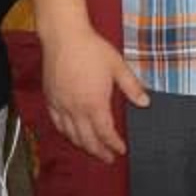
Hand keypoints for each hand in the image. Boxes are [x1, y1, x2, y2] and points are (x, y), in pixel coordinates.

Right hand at [42, 25, 148, 162]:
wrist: (64, 36)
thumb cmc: (92, 49)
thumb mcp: (117, 66)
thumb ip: (132, 87)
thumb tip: (145, 103)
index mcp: (94, 103)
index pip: (105, 133)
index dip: (114, 144)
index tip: (121, 150)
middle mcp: (76, 109)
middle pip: (87, 139)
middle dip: (99, 151)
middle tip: (108, 158)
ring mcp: (61, 105)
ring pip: (71, 135)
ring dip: (83, 146)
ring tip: (92, 150)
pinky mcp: (50, 99)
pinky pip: (57, 123)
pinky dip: (65, 133)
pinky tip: (71, 134)